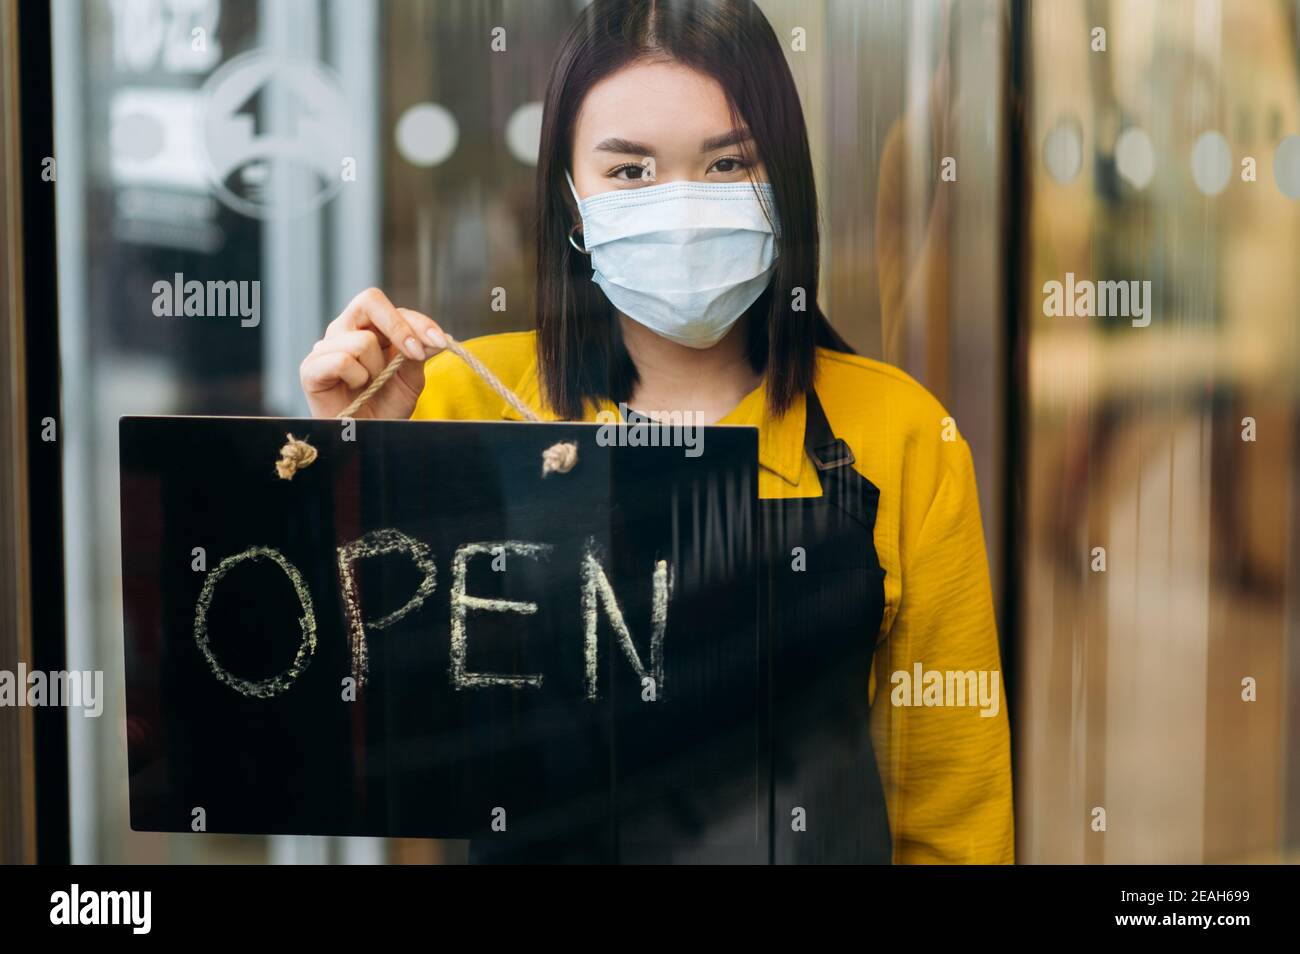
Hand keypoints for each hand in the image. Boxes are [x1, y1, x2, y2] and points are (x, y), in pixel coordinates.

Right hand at [300, 287, 447, 418]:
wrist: (367, 438)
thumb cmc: (386, 406)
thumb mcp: (410, 380)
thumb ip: (419, 355)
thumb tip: (437, 338)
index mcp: (369, 327)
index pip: (393, 309)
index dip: (419, 322)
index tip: (440, 342)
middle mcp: (345, 330)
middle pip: (369, 300)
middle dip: (399, 327)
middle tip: (414, 354)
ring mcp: (326, 347)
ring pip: (362, 340)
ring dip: (378, 369)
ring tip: (372, 385)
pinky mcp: (311, 368)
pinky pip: (342, 360)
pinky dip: (357, 378)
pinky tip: (356, 389)